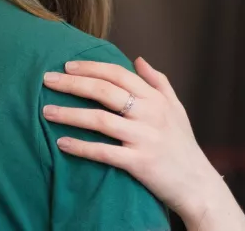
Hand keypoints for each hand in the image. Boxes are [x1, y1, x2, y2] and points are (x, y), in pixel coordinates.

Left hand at [42, 58, 244, 230]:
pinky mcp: (139, 163)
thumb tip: (138, 59)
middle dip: (73, 83)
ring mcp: (144, 138)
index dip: (91, 67)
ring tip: (46, 111)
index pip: (119, 74)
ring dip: (70, 114)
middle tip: (47, 80)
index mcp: (156, 99)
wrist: (198, 184)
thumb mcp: (176, 109)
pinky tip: (62, 143)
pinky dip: (81, 147)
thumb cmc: (183, 145)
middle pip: (105, 91)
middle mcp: (150, 114)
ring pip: (100, 120)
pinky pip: (104, 152)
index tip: (67, 65)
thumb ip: (159, 82)